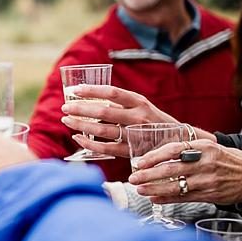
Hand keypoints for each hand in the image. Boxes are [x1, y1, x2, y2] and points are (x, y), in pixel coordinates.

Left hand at [61, 85, 181, 158]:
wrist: (176, 141)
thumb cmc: (151, 120)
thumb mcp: (141, 106)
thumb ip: (119, 103)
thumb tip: (88, 99)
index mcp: (139, 102)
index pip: (113, 93)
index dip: (92, 91)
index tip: (75, 90)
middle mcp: (138, 117)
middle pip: (104, 112)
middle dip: (81, 109)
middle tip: (65, 108)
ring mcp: (135, 135)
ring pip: (103, 131)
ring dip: (81, 125)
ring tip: (67, 121)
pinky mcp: (131, 151)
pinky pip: (106, 148)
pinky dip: (89, 144)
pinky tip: (77, 138)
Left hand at [128, 139, 241, 205]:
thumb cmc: (225, 159)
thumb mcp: (209, 147)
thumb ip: (186, 150)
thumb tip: (156, 155)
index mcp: (203, 147)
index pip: (173, 150)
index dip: (153, 157)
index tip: (139, 162)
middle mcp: (205, 163)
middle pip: (170, 170)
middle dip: (148, 175)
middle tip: (133, 178)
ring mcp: (207, 180)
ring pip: (175, 186)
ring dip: (154, 189)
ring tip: (140, 189)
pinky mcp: (209, 195)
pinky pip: (183, 198)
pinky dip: (167, 198)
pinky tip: (154, 198)